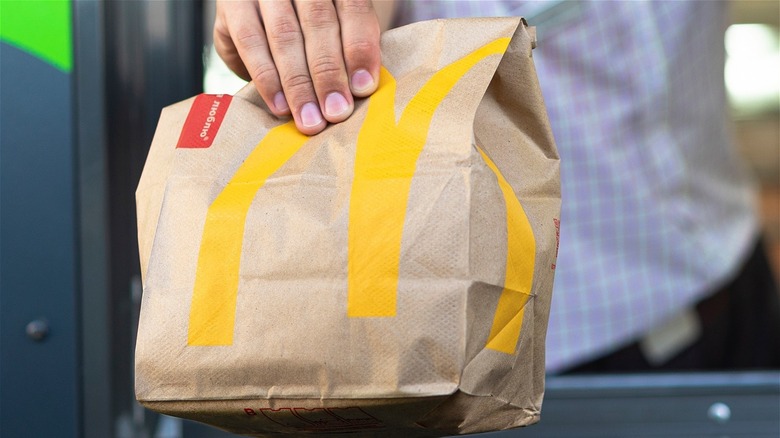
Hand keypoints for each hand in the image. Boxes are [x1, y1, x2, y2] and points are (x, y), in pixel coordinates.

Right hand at [214, 0, 385, 134]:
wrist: (266, 12)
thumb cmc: (311, 29)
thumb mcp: (335, 29)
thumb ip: (348, 49)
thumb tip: (360, 90)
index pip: (353, 8)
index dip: (359, 48)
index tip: (363, 88)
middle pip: (319, 22)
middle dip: (329, 73)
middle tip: (336, 112)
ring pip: (285, 35)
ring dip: (299, 83)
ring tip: (309, 118)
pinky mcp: (234, 4)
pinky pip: (250, 42)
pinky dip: (267, 77)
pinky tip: (280, 105)